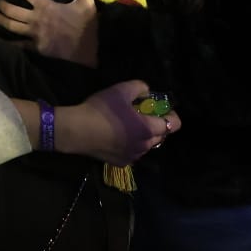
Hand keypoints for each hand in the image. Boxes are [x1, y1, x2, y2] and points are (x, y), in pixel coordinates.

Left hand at [0, 0, 97, 66]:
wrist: (86, 51)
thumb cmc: (86, 25)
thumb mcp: (86, 0)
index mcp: (46, 6)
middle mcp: (36, 19)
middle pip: (13, 10)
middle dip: (3, 5)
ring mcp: (34, 34)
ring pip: (12, 26)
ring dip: (1, 20)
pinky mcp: (36, 47)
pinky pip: (19, 45)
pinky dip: (9, 43)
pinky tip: (1, 41)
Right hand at [56, 79, 181, 165]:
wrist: (77, 131)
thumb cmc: (102, 110)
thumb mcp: (121, 90)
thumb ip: (140, 87)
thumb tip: (146, 91)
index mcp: (148, 129)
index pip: (174, 124)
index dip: (171, 114)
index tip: (161, 107)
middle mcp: (145, 146)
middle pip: (161, 136)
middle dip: (157, 124)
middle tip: (143, 114)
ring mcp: (133, 157)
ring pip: (147, 146)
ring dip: (144, 136)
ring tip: (128, 125)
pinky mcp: (120, 163)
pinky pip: (133, 153)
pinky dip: (131, 145)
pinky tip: (118, 136)